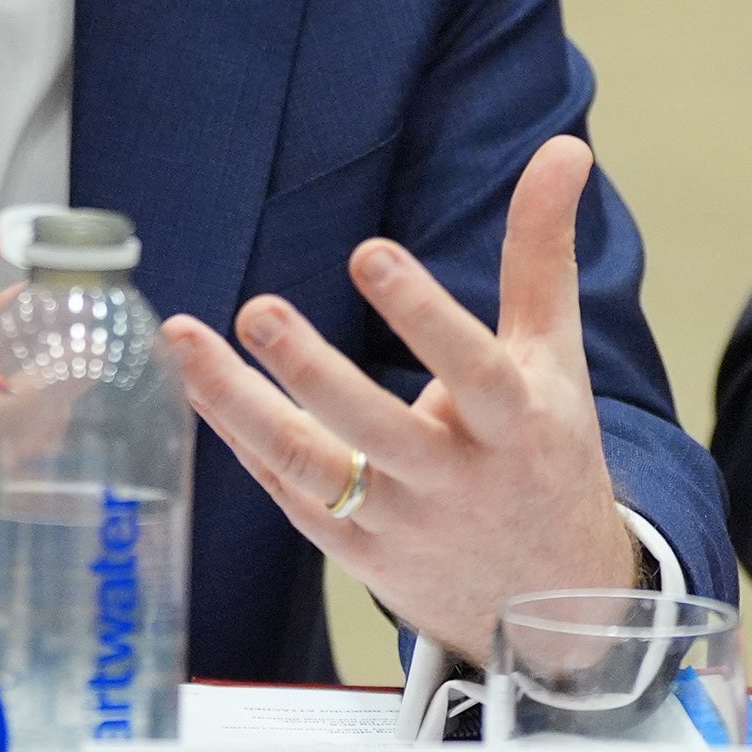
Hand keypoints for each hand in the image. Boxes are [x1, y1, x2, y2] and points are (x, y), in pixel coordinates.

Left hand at [162, 134, 639, 662]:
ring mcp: (399, 524)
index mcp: (513, 423)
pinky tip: (201, 387)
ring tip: (186, 341)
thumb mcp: (554, 355)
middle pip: (373, 428)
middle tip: (256, 310)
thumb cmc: (547, 454)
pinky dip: (242, 444)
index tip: (370, 253)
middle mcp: (453, 479)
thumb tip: (565, 146)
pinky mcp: (356, 554)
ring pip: (311, 469)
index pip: (470, 367)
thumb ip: (542, 252)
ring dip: (240, 406)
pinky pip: (289, 497)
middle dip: (311, 370)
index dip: (422, 314)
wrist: (556, 604)